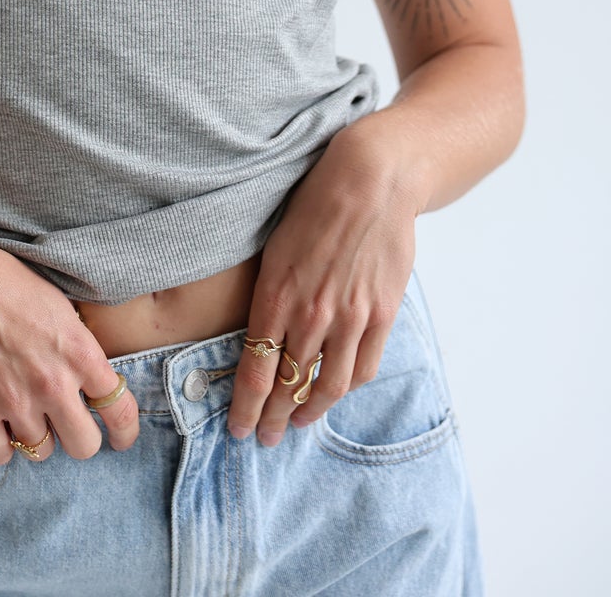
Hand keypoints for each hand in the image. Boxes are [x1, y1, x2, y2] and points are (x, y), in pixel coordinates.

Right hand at [0, 239, 139, 465]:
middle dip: (77, 436)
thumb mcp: (57, 303)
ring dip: (35, 435)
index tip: (119, 438)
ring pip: (41, 452)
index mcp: (79, 352)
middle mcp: (53, 384)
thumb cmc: (1, 278)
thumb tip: (89, 375)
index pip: (120, 410)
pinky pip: (0, 455)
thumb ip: (76, 345)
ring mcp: (14, 402)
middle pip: (84, 446)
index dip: (124, 431)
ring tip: (22, 410)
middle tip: (64, 423)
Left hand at [226, 124, 418, 446]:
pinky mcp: (382, 314)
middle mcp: (311, 313)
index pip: (255, 372)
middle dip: (272, 419)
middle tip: (263, 438)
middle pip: (288, 387)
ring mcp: (350, 317)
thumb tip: (258, 334)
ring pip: (327, 386)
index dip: (244, 408)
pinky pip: (362, 368)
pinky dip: (345, 388)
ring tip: (296, 425)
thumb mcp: (275, 246)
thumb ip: (269, 294)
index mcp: (275, 294)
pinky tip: (333, 394)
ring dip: (308, 413)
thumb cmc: (314, 204)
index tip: (237, 428)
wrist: (371, 180)